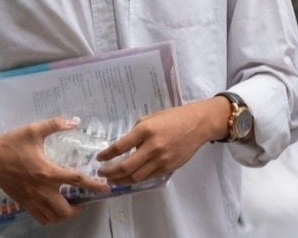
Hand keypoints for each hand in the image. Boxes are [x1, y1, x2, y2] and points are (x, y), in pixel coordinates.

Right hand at [0, 117, 109, 226]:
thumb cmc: (12, 143)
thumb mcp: (34, 130)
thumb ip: (55, 124)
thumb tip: (75, 121)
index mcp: (47, 172)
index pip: (77, 181)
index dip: (94, 185)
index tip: (106, 188)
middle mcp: (42, 190)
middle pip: (66, 210)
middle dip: (79, 208)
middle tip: (83, 199)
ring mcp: (32, 199)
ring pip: (53, 218)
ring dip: (65, 215)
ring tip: (70, 205)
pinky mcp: (24, 204)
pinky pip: (41, 218)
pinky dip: (51, 217)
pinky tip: (54, 207)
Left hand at [95, 99, 226, 185]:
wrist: (198, 124)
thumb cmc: (174, 117)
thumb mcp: (152, 117)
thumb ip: (138, 130)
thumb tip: (125, 143)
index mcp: (146, 130)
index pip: (120, 146)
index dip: (107, 155)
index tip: (99, 158)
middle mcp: (152, 146)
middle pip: (126, 166)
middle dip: (110, 172)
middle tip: (101, 173)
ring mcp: (161, 159)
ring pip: (136, 176)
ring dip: (121, 180)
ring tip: (112, 180)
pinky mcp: (168, 167)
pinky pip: (148, 177)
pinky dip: (136, 180)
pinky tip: (129, 179)